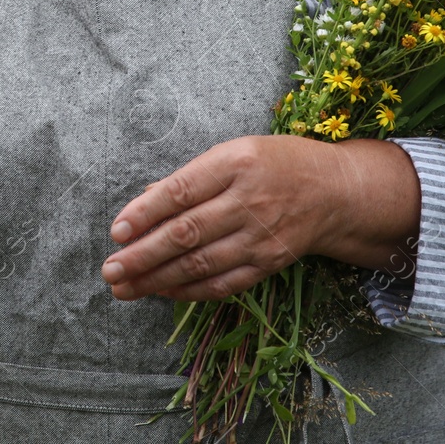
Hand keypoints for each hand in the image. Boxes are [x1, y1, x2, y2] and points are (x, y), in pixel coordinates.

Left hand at [99, 135, 419, 301]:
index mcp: (235, 163)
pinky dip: (189, 291)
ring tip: (124, 288)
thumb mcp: (233, 152)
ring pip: (201, 264)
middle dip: (142, 256)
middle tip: (110, 270)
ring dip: (157, 280)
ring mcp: (261, 236)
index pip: (181, 192)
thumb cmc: (273, 164)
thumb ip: (190, 178)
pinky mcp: (269, 263)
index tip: (116, 232)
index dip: (145, 214)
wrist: (335, 191)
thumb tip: (143, 201)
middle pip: (186, 233)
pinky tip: (161, 292)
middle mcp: (249, 201)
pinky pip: (223, 283)